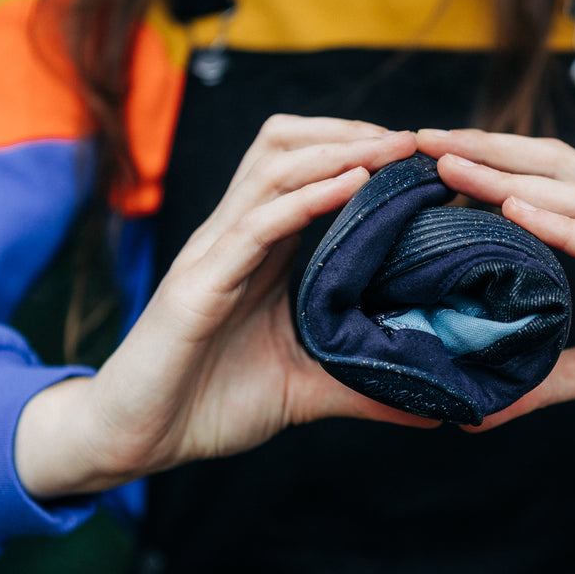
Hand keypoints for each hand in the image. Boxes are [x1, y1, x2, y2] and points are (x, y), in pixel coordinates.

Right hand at [16, 116, 429, 498]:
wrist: (139, 442)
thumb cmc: (213, 404)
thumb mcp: (308, 388)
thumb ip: (366, 388)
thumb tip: (435, 412)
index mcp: (261, 251)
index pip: (307, 172)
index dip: (360, 152)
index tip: (421, 157)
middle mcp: (236, 237)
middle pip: (286, 146)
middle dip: (351, 132)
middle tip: (413, 141)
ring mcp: (214, 254)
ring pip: (274, 168)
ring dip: (338, 149)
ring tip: (394, 148)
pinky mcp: (198, 284)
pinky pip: (256, 224)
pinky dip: (308, 198)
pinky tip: (353, 184)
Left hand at [417, 128, 574, 465]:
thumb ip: (544, 378)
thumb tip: (477, 411)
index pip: (547, 180)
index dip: (489, 162)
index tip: (428, 156)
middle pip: (556, 169)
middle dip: (486, 152)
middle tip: (421, 141)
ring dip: (512, 179)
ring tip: (452, 167)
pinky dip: (568, 226)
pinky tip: (519, 211)